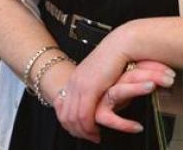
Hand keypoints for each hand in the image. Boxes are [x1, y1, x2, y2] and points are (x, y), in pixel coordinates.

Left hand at [54, 31, 173, 142]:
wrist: (121, 45)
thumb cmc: (115, 58)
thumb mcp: (99, 75)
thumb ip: (94, 88)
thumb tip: (97, 101)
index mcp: (74, 78)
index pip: (62, 107)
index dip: (69, 122)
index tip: (79, 130)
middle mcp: (73, 82)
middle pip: (65, 115)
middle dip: (75, 130)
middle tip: (88, 138)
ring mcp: (80, 86)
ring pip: (73, 118)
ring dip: (83, 132)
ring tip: (93, 137)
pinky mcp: (90, 89)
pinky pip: (84, 115)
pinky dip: (89, 127)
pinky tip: (96, 131)